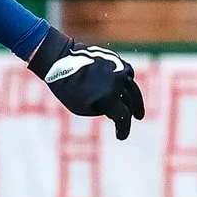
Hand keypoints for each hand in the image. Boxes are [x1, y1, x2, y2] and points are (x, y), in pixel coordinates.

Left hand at [29, 27, 145, 139]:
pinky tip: (128, 90)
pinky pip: (127, 74)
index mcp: (110, 97)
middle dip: (132, 113)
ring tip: (137, 109)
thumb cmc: (67, 88)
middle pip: (130, 102)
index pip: (123, 117)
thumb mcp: (81, 108)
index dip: (123, 129)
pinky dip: (129, 83)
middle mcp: (118, 82)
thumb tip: (114, 111)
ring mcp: (118, 69)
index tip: (121, 137)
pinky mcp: (116, 60)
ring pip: (132, 87)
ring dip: (136, 99)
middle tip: (137, 118)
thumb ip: (101, 111)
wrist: (59, 59)